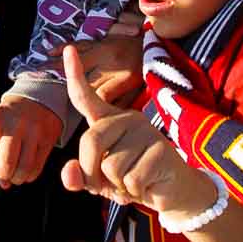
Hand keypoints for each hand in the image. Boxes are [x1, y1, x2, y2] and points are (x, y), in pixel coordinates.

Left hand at [0, 93, 62, 188]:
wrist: (38, 102)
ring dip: (17, 179)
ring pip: (24, 168)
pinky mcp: (48, 140)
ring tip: (15, 176)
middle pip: (7, 161)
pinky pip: (37, 168)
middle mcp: (16, 125)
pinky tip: (26, 172)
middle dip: (3, 176)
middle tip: (4, 178)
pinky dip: (29, 176)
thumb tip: (3, 183)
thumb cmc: (10, 120)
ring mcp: (34, 132)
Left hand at [60, 45, 214, 216]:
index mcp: (109, 121)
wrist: (174, 192)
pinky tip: (146, 187)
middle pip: (90, 141)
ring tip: (133, 182)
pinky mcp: (160, 150)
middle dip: (92, 173)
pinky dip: (134, 192)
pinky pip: (131, 180)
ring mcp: (145, 131)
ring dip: (117, 186)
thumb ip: (80, 176)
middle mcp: (127, 119)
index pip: (86, 97)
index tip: (69, 49)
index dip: (74, 75)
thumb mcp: (101, 181)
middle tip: (109, 184)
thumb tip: (69, 173)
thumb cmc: (133, 180)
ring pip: (110, 166)